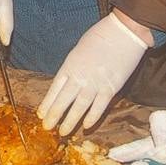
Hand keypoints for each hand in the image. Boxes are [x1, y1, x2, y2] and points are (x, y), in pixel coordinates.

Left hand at [38, 12, 147, 135]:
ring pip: (79, 107)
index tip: (41, 114)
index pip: (55, 88)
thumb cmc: (101, 36)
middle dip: (54, 115)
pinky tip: (86, 126)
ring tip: (63, 132)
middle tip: (47, 128)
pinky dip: (92, 117)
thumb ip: (73, 66)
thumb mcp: (79, 49)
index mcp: (70, 65)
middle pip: (64, 100)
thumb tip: (68, 80)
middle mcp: (80, 76)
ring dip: (70, 120)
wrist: (123, 32)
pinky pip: (99, 106)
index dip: (48, 102)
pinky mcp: (111, 88)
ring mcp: (95, 83)